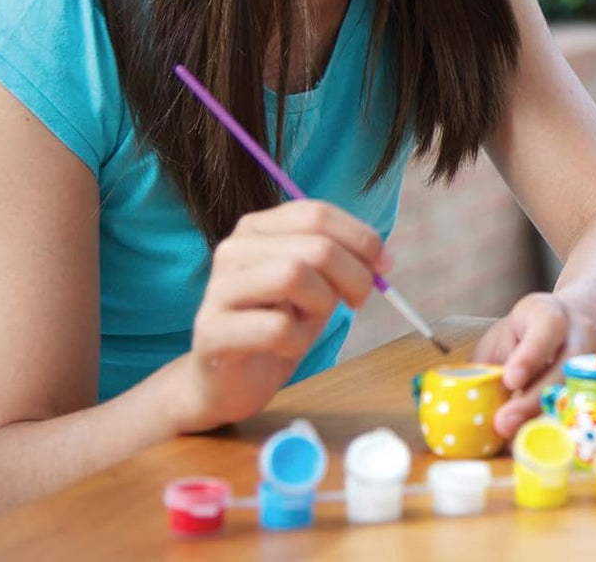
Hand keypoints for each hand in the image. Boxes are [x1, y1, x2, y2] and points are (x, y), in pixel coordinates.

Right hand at [172, 200, 386, 431]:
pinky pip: (276, 327)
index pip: (317, 214)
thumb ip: (344, 261)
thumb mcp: (317, 285)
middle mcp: (233, 249)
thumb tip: (384, 257)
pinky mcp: (212, 331)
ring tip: (310, 321)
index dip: (360, 238)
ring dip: (321, 304)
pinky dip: (297, 340)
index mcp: (258, 228)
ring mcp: (218, 289)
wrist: (228, 381)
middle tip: (358, 301)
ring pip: (293, 275)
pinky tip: (286, 346)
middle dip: (353, 275)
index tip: (384, 266)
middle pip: (315, 246)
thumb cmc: (277, 325)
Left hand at [471, 292, 595, 438]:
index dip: (531, 355)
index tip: (510, 380)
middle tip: (504, 423)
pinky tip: (541, 446)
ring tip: (520, 442)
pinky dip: (563, 431)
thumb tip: (465, 410)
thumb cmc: (520, 342)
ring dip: (549, 420)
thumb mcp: (501, 344)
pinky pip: (588, 412)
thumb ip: (486, 371)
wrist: (564, 335)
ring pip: (580, 392)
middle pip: (567, 366)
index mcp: (550, 314)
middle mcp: (581, 333)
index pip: (547, 327)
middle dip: (534, 398)